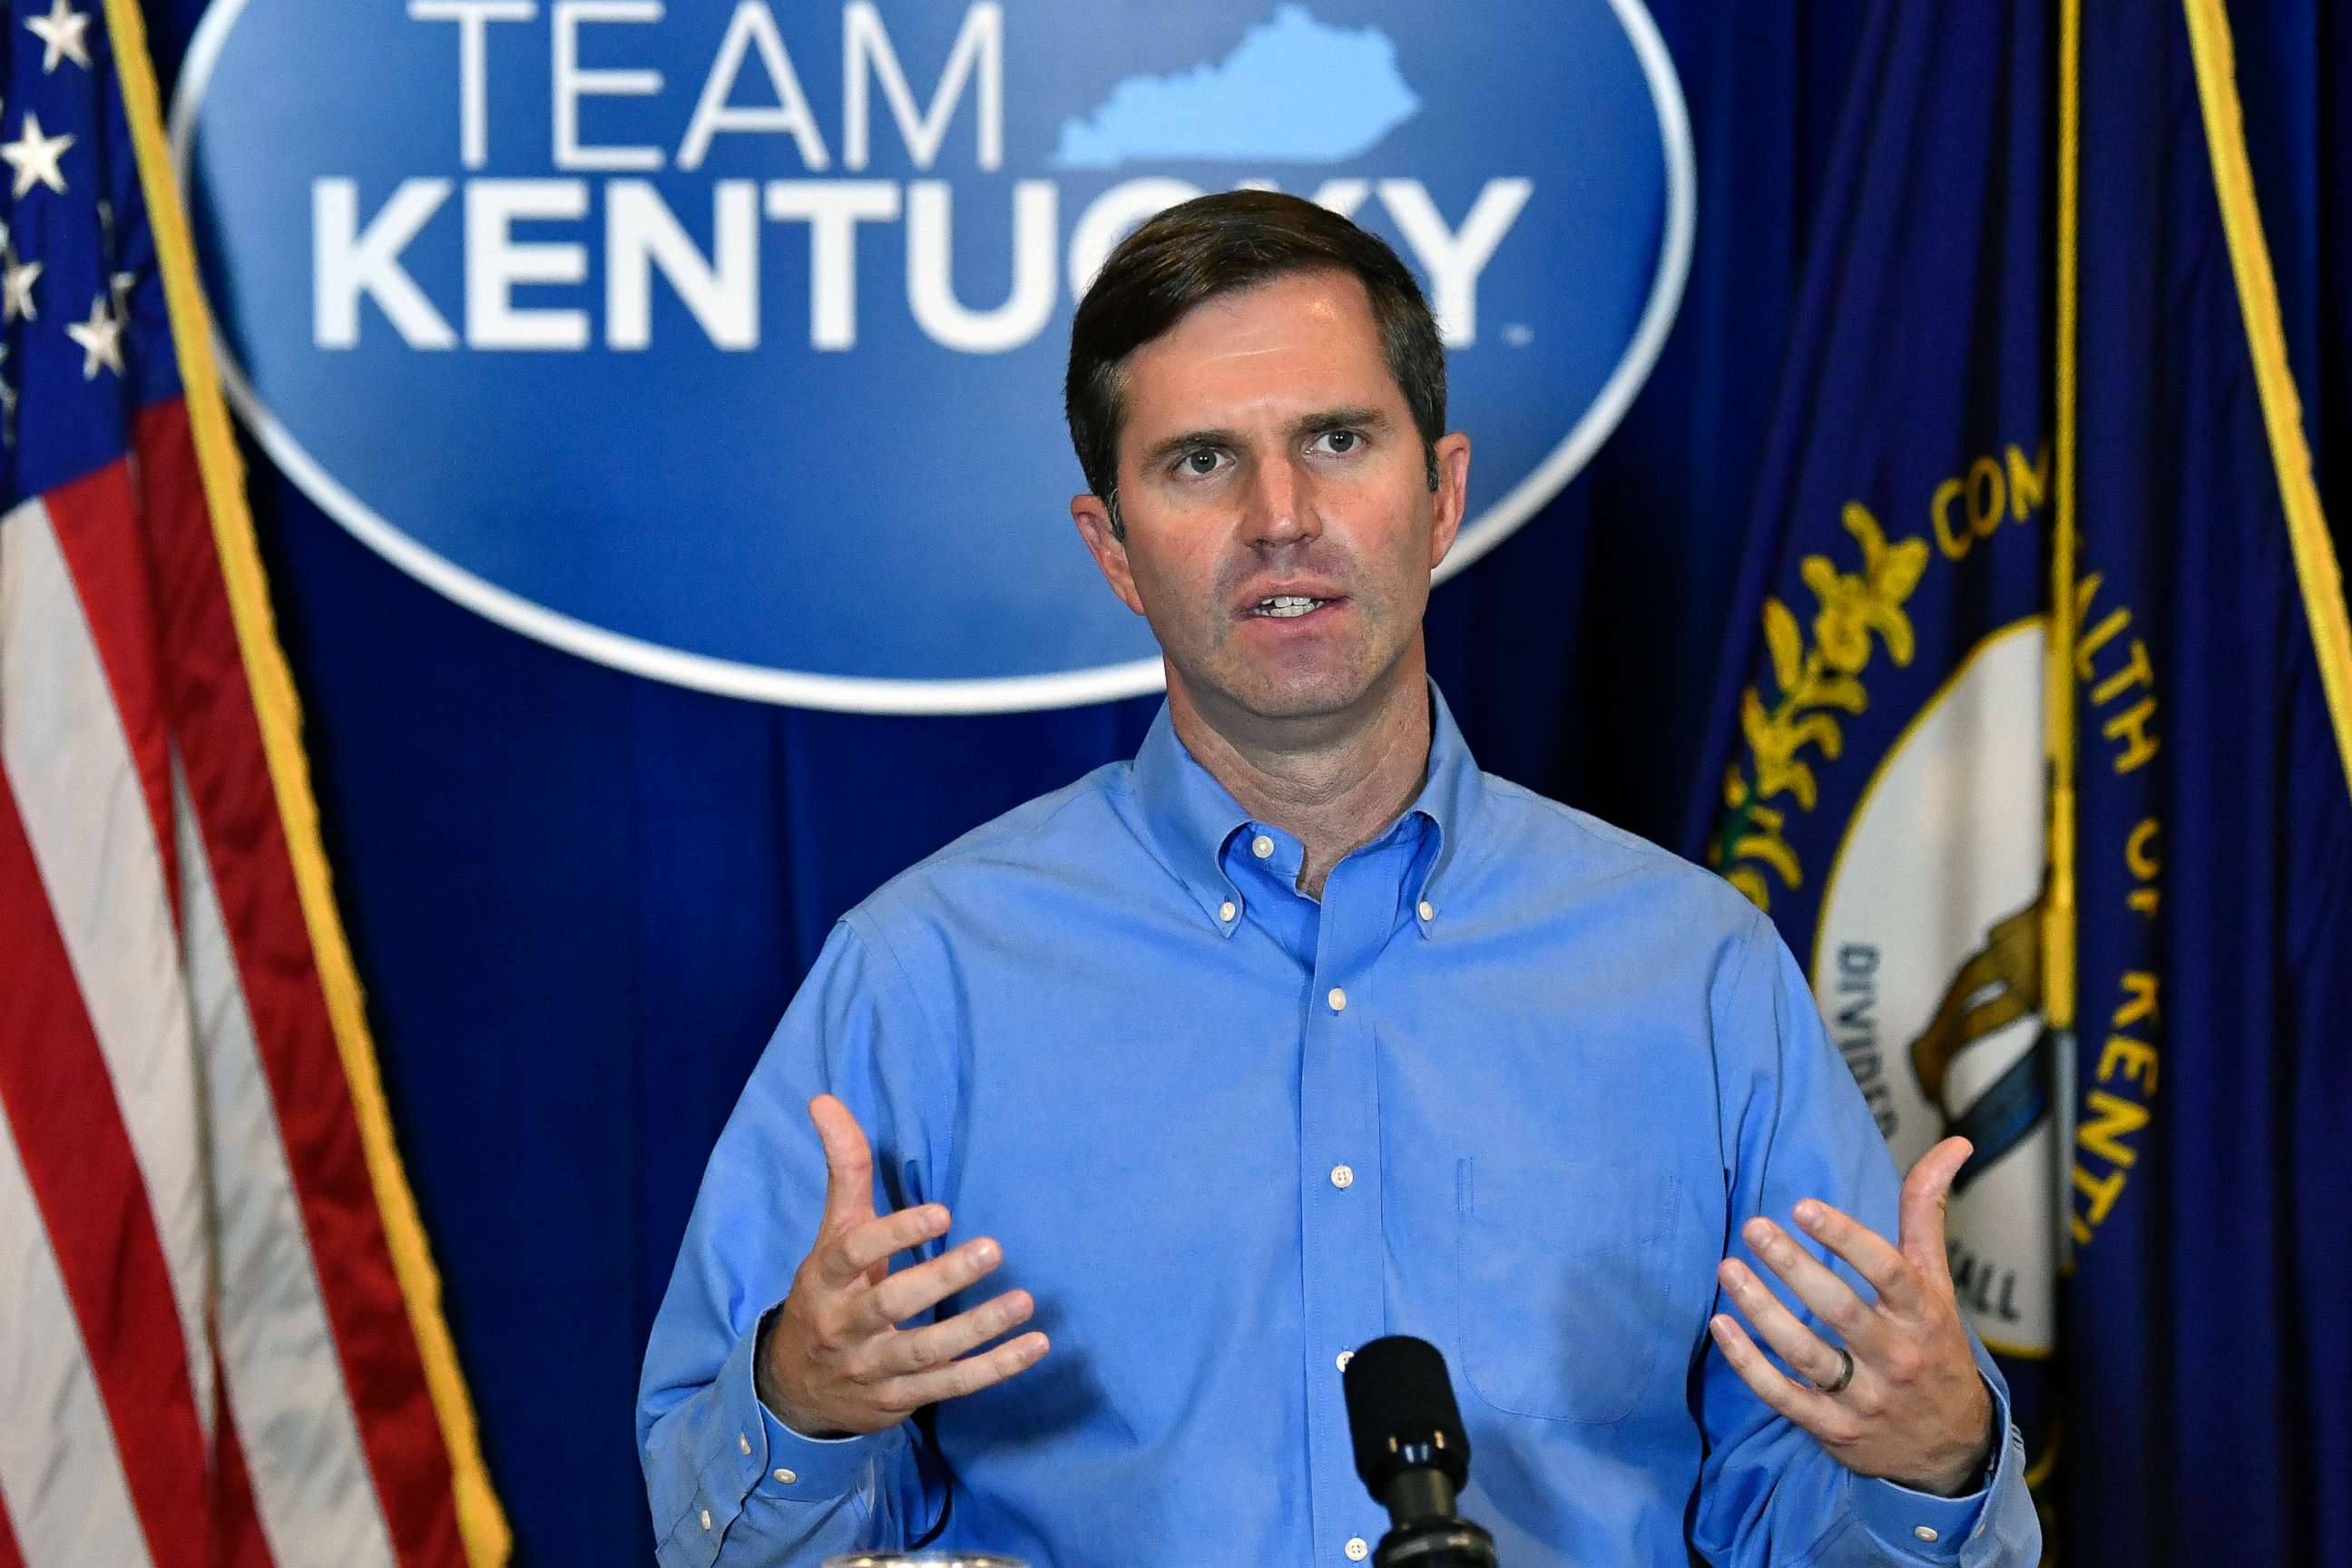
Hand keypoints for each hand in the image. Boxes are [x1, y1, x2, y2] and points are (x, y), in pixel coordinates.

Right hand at [756, 1095, 1048, 1437]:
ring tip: (1023, 1300)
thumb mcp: (831, 1233)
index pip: (851, 1253)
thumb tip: (824, 1098)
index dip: (894, 1234)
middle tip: (992, 1249)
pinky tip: (1035, 1345)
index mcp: (824, 1280)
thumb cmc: (829, 1292)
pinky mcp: (901, 1400)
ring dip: (978, 1328)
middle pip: (891, 1305)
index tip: (942, 1212)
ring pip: (927, 1352)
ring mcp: (873, 1368)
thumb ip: (843, 1169)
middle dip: (941, 1279)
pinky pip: (952, 1385)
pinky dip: (995, 1368)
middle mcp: (844, 1327)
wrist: (797, 1389)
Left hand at [1707, 1136, 1996, 1494]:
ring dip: (1762, 1311)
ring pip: (1806, 1353)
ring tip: (1727, 1267)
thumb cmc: (1935, 1347)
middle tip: (1753, 1227)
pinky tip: (1721, 1325)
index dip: (1846, 1239)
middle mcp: (1896, 1357)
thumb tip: (1954, 1142)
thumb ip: (1928, 1213)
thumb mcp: (1937, 1283)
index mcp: (1922, 1315)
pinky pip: (1784, 1396)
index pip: (1887, 1272)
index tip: (1802, 1206)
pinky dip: (1749, 1364)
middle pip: (1840, 1310)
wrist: (1952, 1450)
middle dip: (1794, 1268)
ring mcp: (1864, 1397)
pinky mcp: (1833, 1428)